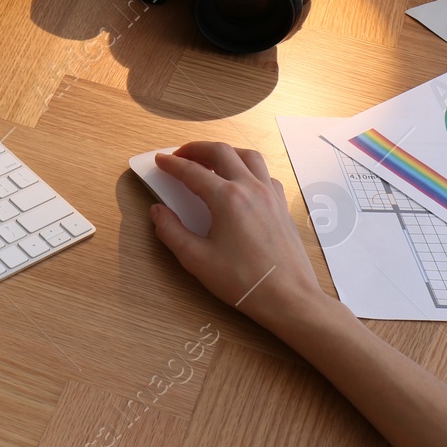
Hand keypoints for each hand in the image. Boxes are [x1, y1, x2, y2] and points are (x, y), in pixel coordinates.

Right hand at [150, 142, 324, 330]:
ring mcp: (270, 195)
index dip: (171, 164)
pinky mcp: (282, 206)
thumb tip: (158, 211)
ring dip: (225, 152)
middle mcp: (250, 189)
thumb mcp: (196, 259)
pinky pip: (264, 174)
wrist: (289, 298)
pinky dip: (247, 168)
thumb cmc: (244, 282)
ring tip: (209, 160)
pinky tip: (239, 181)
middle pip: (221, 152)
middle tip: (179, 155)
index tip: (160, 161)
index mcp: (227, 199)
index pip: (192, 171)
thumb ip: (171, 231)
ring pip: (248, 156)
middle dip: (196, 148)